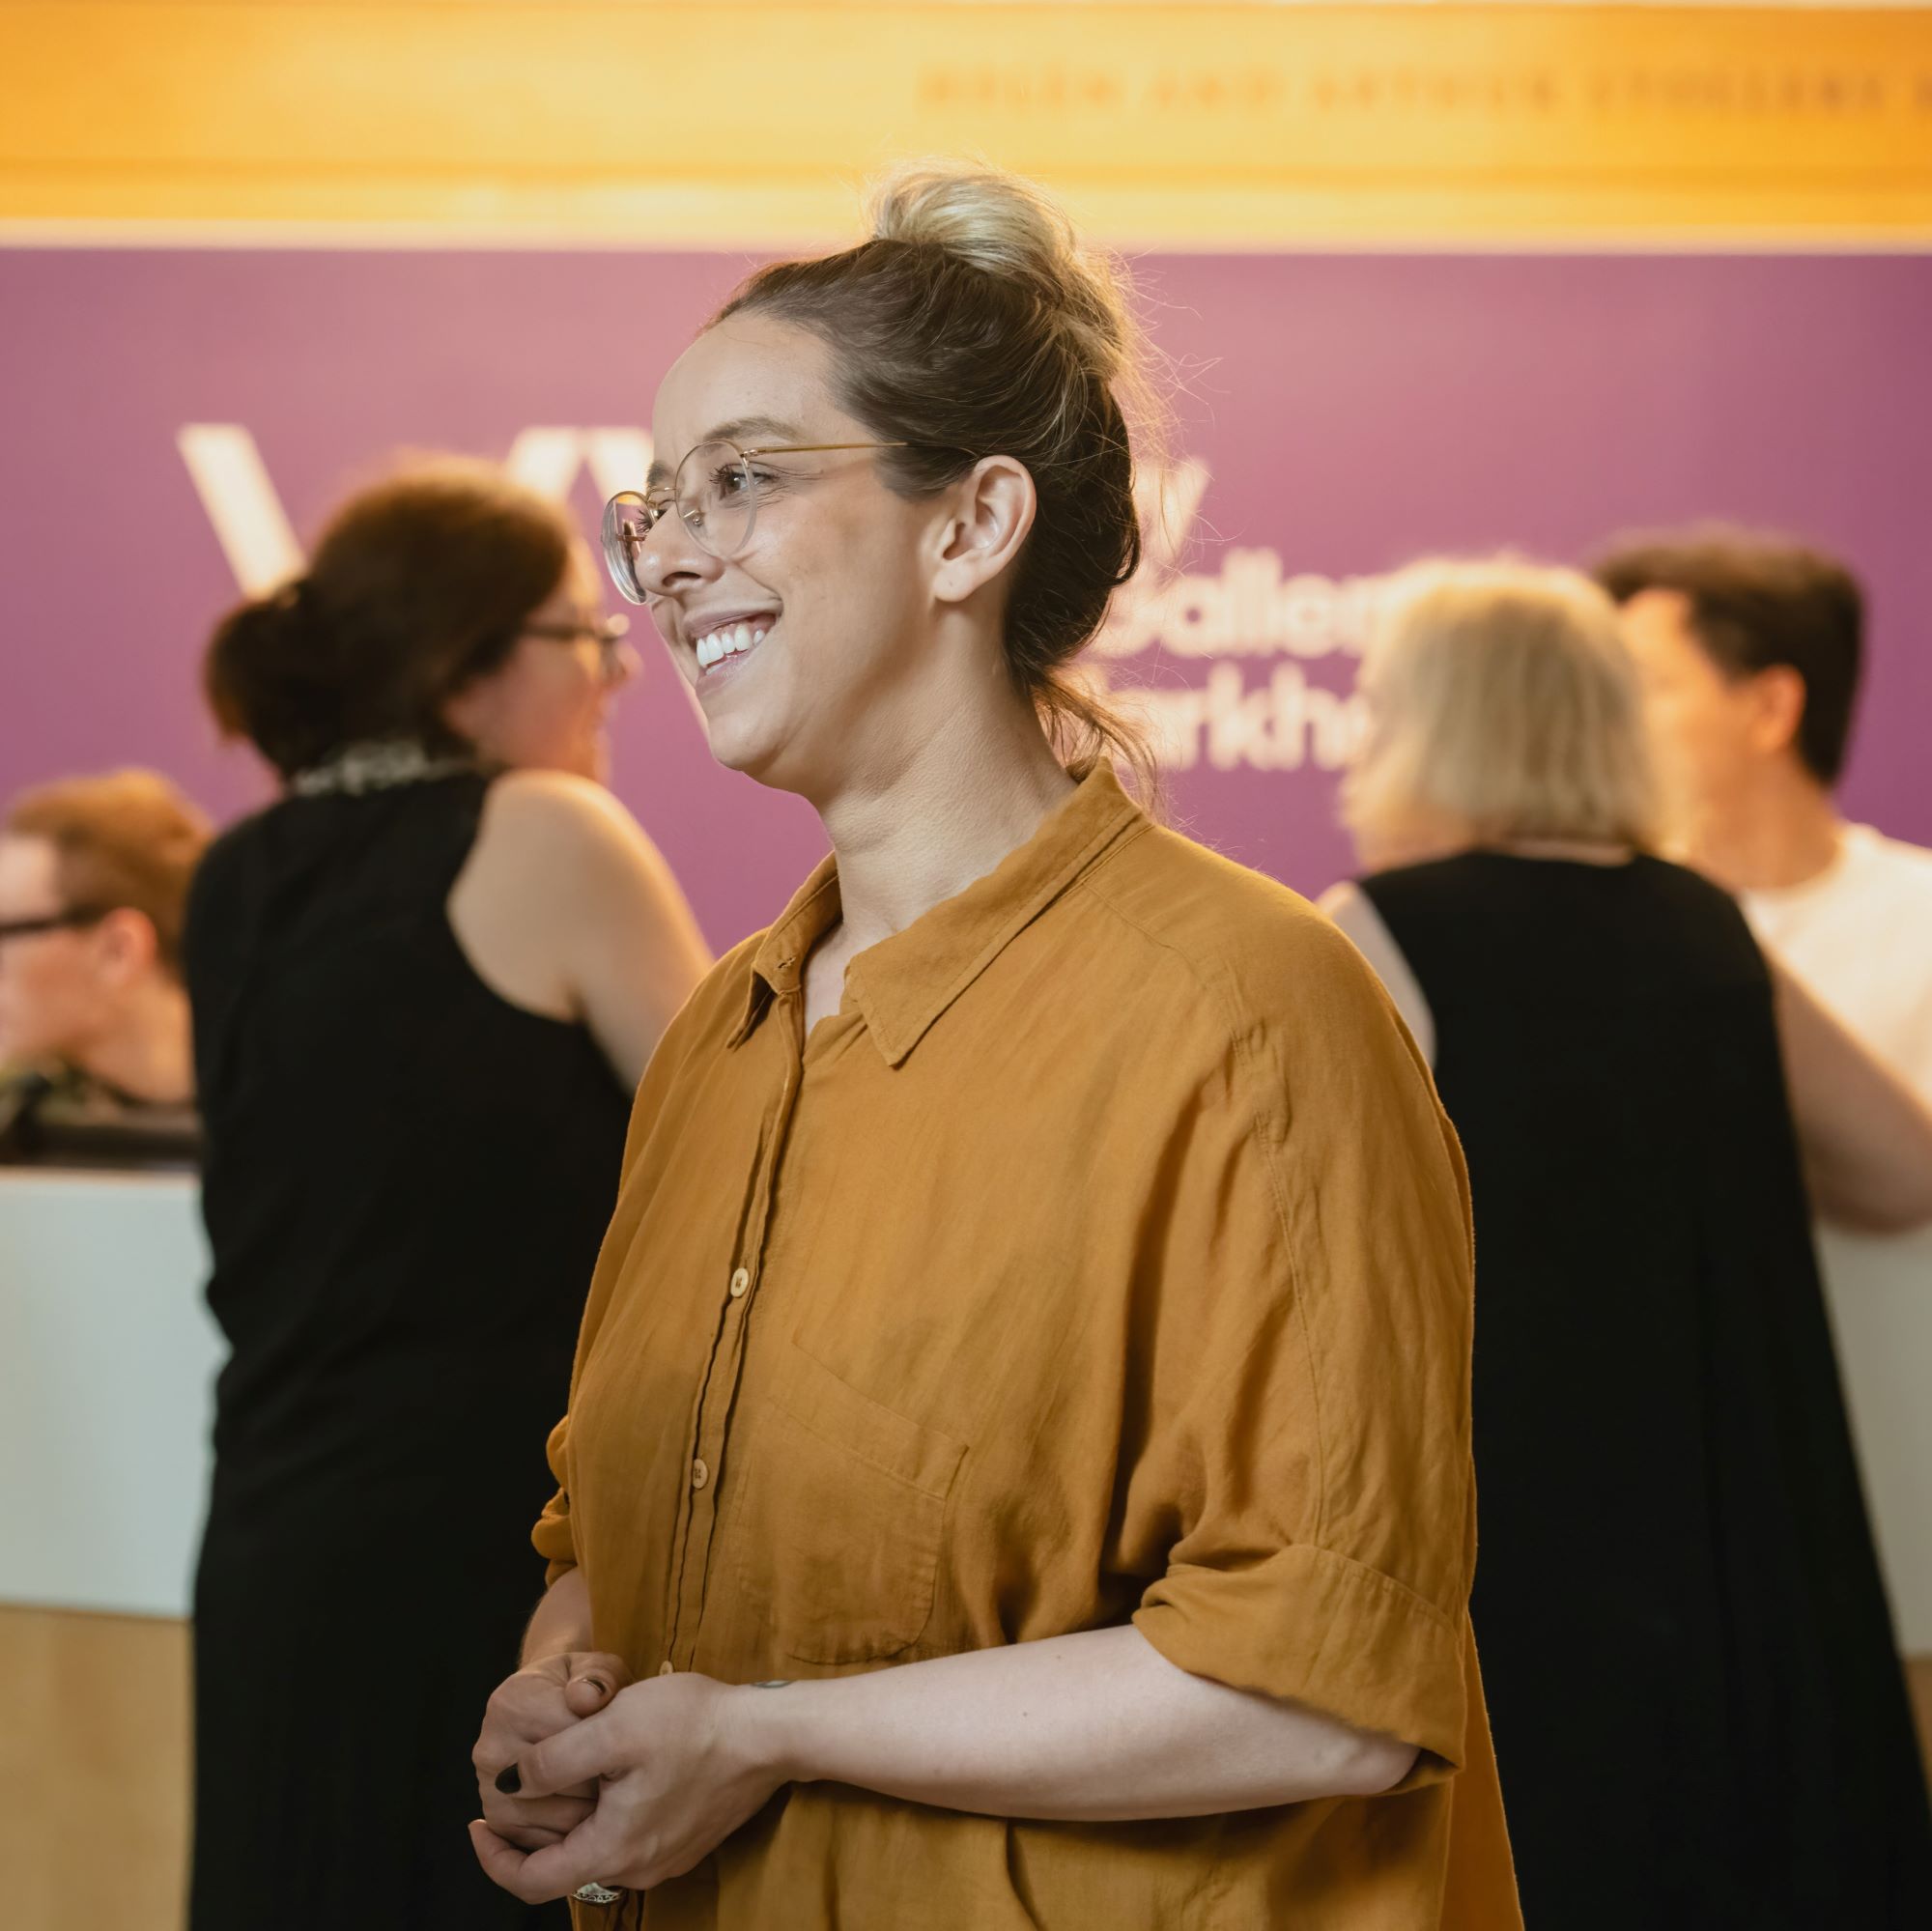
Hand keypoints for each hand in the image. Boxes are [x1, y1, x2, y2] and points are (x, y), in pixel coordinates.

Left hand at [469, 1673, 789, 1901]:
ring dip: (572, 1819)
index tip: (476, 1822)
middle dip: (532, 1833)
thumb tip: (508, 1785)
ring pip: (598, 1849)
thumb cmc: (692, 1725)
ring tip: (561, 1771)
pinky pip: (628, 1838)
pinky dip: (605, 1814)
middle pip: (564, 1866)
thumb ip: (553, 1760)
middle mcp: (637, 1868)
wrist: (769, 1734)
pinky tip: (612, 1770)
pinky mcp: (686, 1838)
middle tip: (517, 1787)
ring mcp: (666, 1857)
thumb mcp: (612, 1726)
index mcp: (612, 1849)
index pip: (531, 1882)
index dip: (494, 1858)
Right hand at [473, 1650, 631, 1850]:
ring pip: (548, 1822)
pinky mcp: (496, 1817)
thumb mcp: (599, 1669)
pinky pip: (536, 1844)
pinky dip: (570, 1841)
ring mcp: (487, 1787)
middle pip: (557, 1788)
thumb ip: (599, 1679)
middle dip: (600, 1792)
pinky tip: (598, 1824)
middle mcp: (490, 1748)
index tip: (633, 1758)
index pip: (566, 1742)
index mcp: (511, 1705)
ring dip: (588, 1822)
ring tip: (619, 1806)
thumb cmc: (584, 1684)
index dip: (606, 1754)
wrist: (550, 1699)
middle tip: (634, 1790)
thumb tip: (586, 1697)